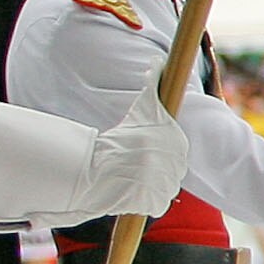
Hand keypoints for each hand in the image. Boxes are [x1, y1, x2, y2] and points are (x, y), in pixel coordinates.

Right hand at [81, 95, 190, 218]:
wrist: (88, 171)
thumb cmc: (115, 140)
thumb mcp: (140, 109)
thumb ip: (152, 87)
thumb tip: (157, 60)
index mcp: (174, 140)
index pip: (175, 149)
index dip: (156, 151)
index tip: (139, 151)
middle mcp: (172, 161)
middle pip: (171, 168)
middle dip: (153, 167)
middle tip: (131, 164)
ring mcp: (164, 183)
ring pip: (166, 186)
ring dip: (149, 183)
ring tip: (128, 176)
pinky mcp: (154, 203)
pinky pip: (159, 203)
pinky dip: (146, 199)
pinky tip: (129, 189)